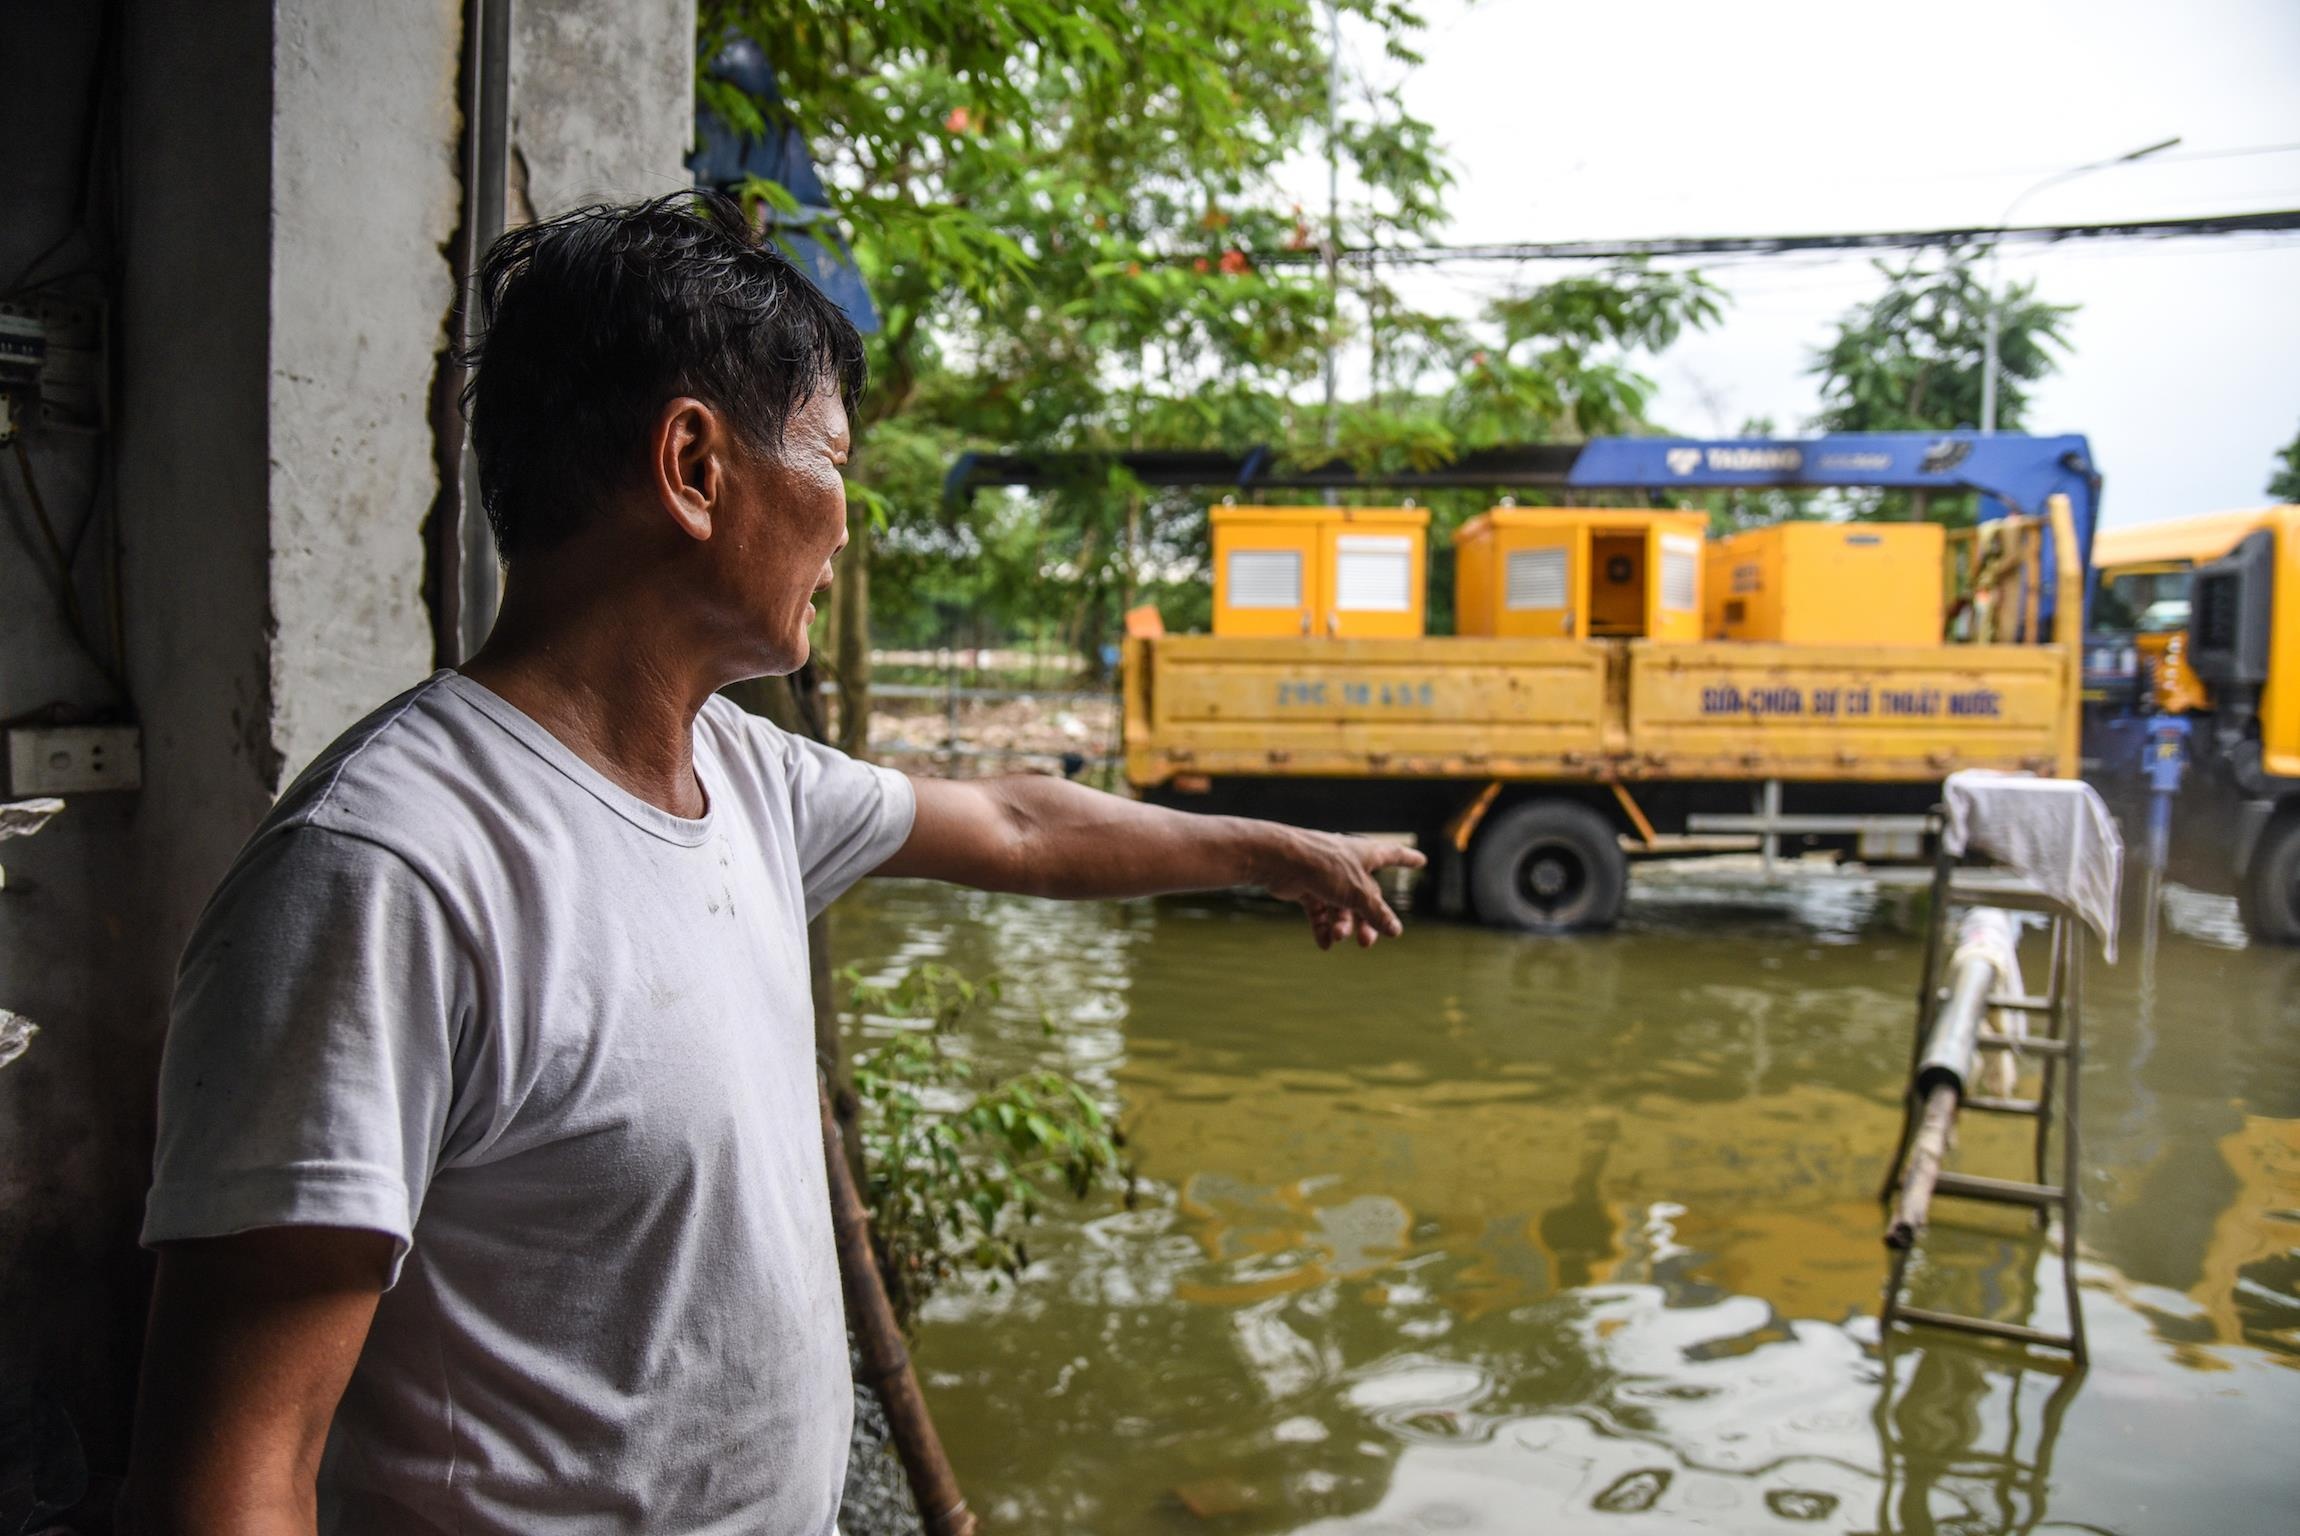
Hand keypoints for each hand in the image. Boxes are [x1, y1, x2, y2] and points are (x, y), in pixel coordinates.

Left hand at [1256, 828, 1427, 949]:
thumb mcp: (1358, 893)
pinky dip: (1323, 927)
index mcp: (1364, 854)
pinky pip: (1319, 911)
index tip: (1421, 860)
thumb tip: (1395, 931)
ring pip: (1341, 906)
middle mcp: (1346, 863)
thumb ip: (1376, 913)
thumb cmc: (1324, 867)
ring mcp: (1325, 875)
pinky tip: (1325, 944)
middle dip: (1366, 921)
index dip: (1407, 859)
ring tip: (1338, 938)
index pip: (1392, 855)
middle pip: (1364, 896)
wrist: (1280, 860)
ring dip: (1342, 925)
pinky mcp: (1305, 886)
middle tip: (1366, 943)